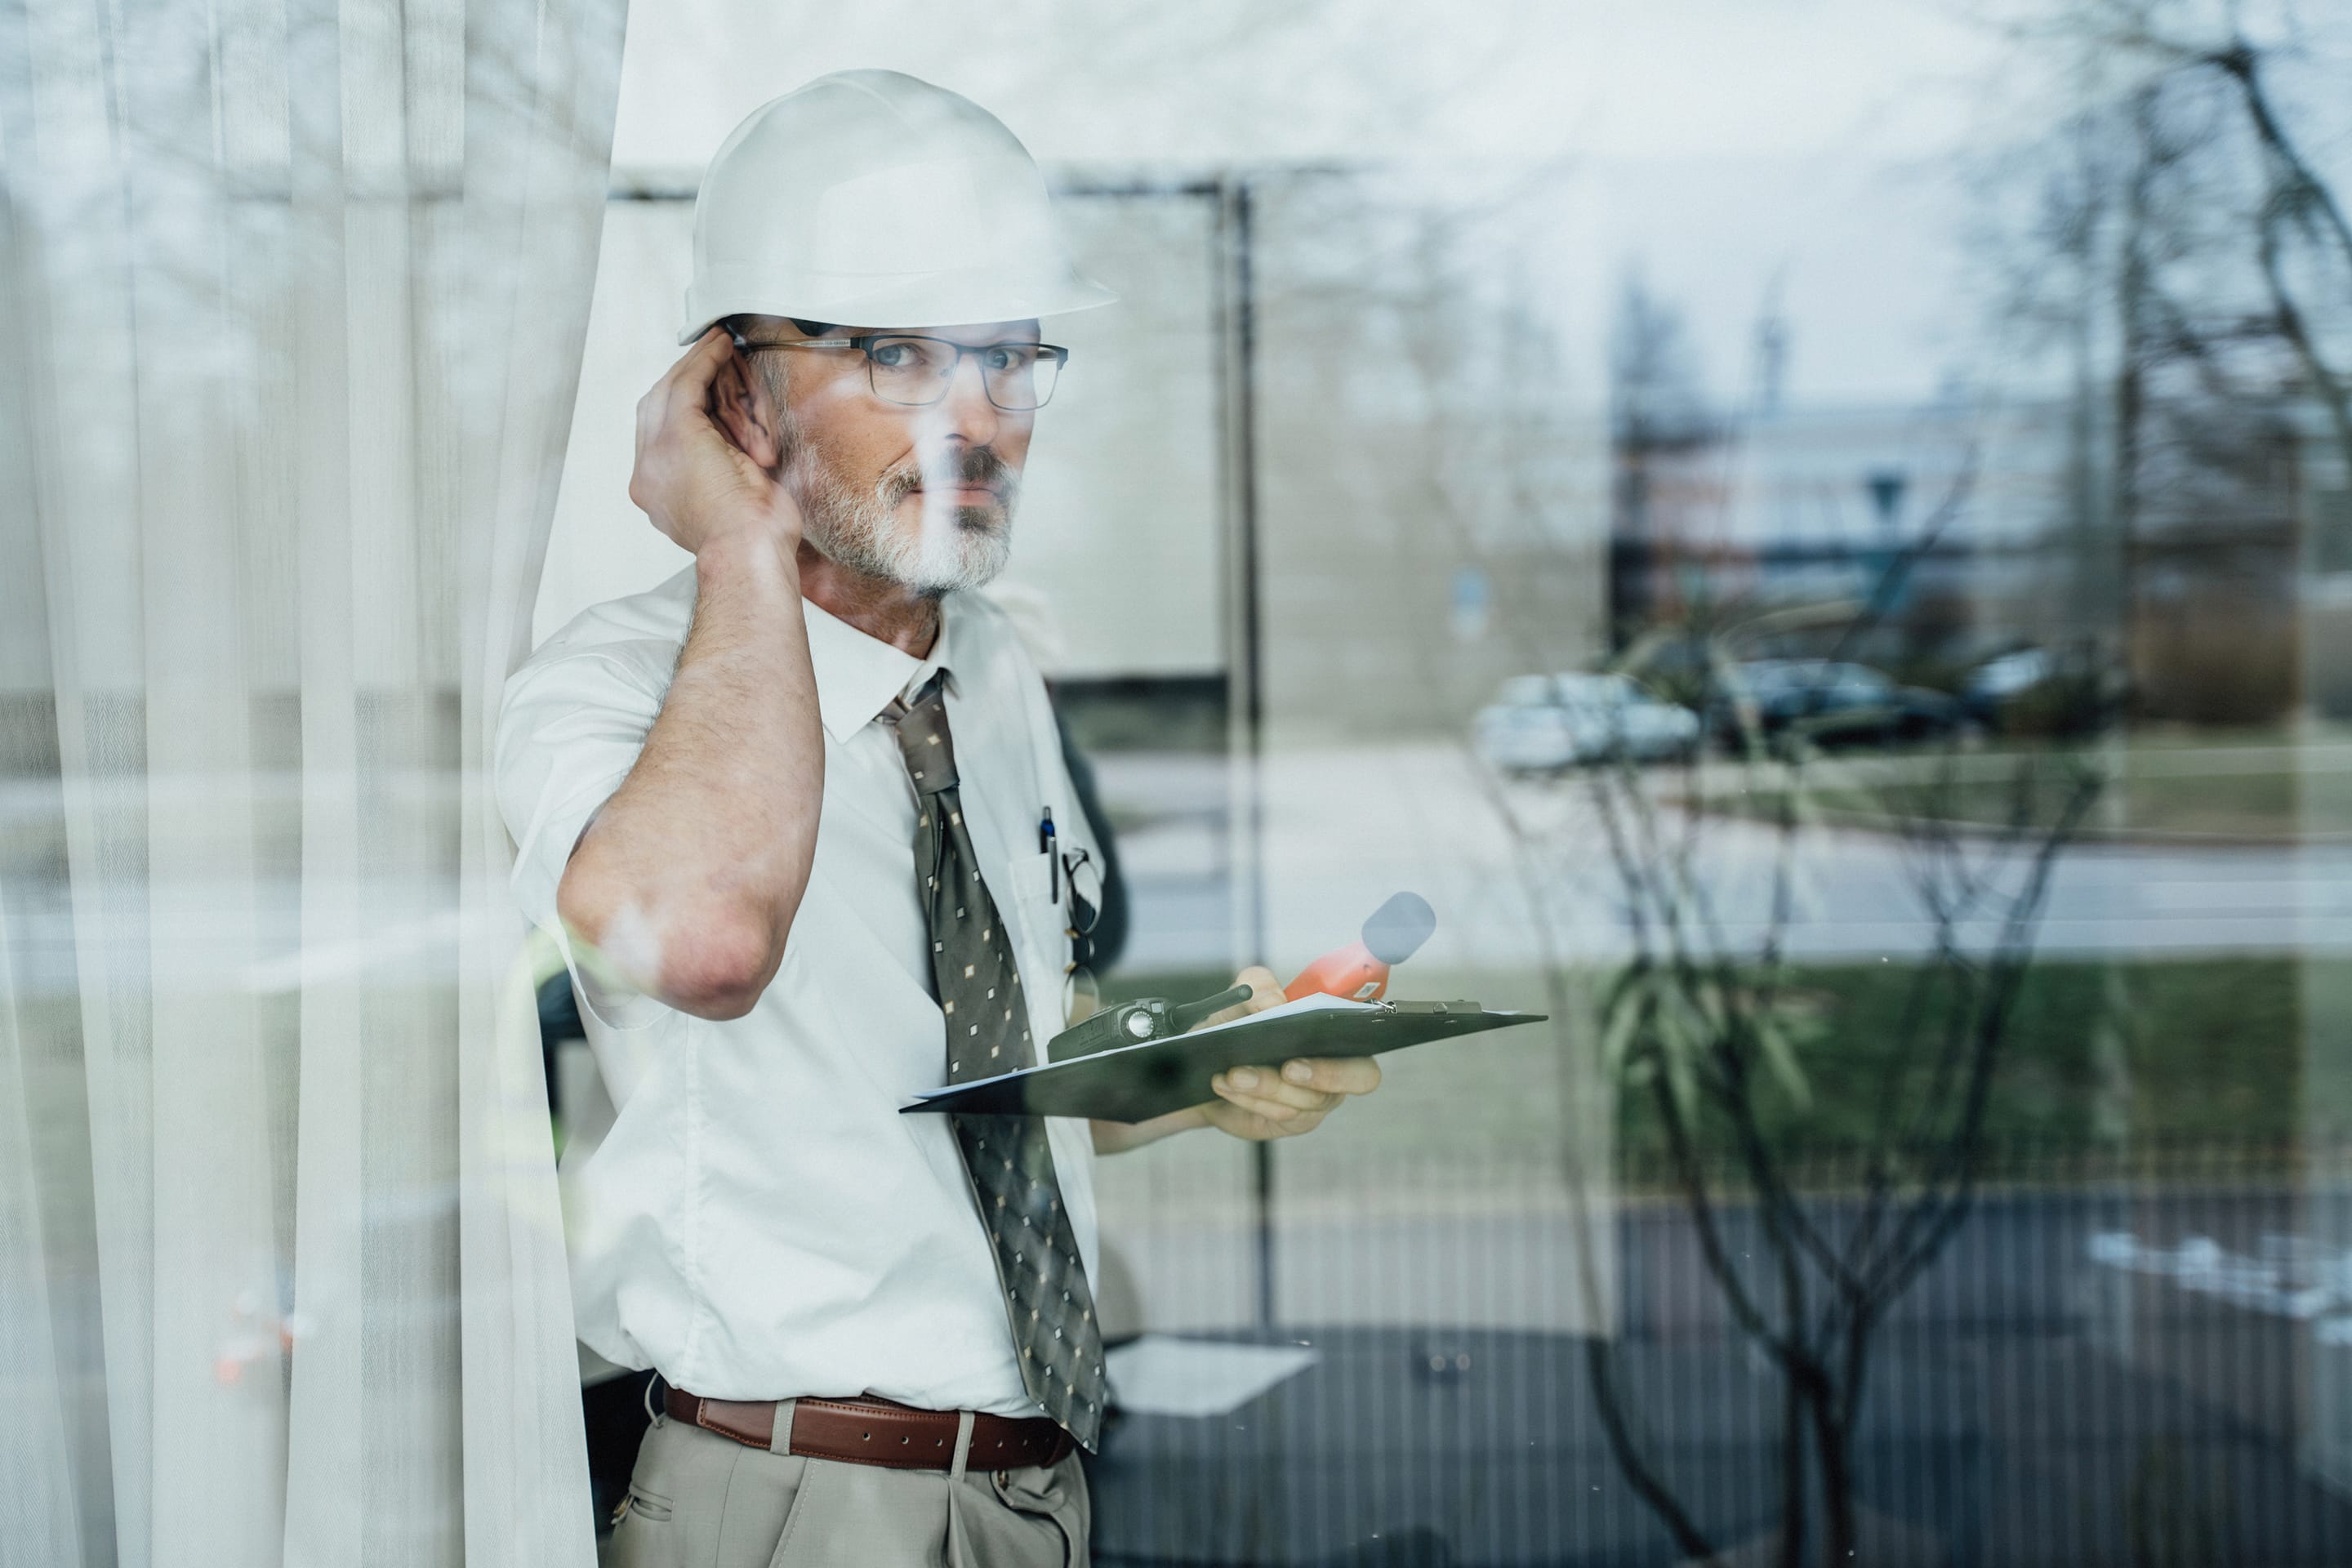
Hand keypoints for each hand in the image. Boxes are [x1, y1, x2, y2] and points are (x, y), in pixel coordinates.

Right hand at [628, 328, 800, 556]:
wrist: (749, 554)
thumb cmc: (755, 542)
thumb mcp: (730, 501)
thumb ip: (719, 469)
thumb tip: (733, 444)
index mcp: (656, 493)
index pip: (659, 435)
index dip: (680, 406)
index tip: (704, 388)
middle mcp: (646, 474)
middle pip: (654, 409)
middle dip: (682, 380)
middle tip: (709, 358)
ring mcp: (655, 455)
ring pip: (667, 393)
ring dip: (694, 366)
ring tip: (717, 346)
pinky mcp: (677, 437)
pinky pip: (688, 385)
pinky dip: (704, 363)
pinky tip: (720, 348)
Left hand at [1199, 966, 1381, 1141]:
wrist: (1206, 1062)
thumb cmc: (1237, 1024)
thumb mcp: (1242, 995)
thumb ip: (1259, 986)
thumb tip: (1276, 1003)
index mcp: (1335, 1029)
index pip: (1367, 1032)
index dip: (1357, 1031)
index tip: (1321, 1027)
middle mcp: (1338, 1065)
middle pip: (1361, 1077)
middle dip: (1327, 1073)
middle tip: (1289, 1067)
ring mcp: (1318, 1097)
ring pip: (1308, 1099)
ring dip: (1268, 1085)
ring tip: (1235, 1073)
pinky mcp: (1294, 1121)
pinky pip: (1281, 1115)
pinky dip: (1252, 1099)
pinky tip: (1227, 1085)